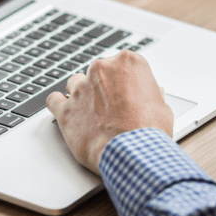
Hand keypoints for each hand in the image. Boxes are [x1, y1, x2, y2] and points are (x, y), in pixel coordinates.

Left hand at [45, 51, 173, 173]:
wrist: (132, 152)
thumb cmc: (149, 131)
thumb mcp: (162, 107)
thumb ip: (151, 95)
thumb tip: (153, 93)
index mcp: (128, 62)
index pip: (122, 64)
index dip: (124, 81)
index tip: (127, 93)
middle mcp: (102, 69)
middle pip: (98, 72)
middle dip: (103, 87)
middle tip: (112, 107)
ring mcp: (81, 88)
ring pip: (75, 82)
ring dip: (81, 94)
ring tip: (91, 113)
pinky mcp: (66, 109)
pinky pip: (54, 100)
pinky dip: (59, 105)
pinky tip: (67, 113)